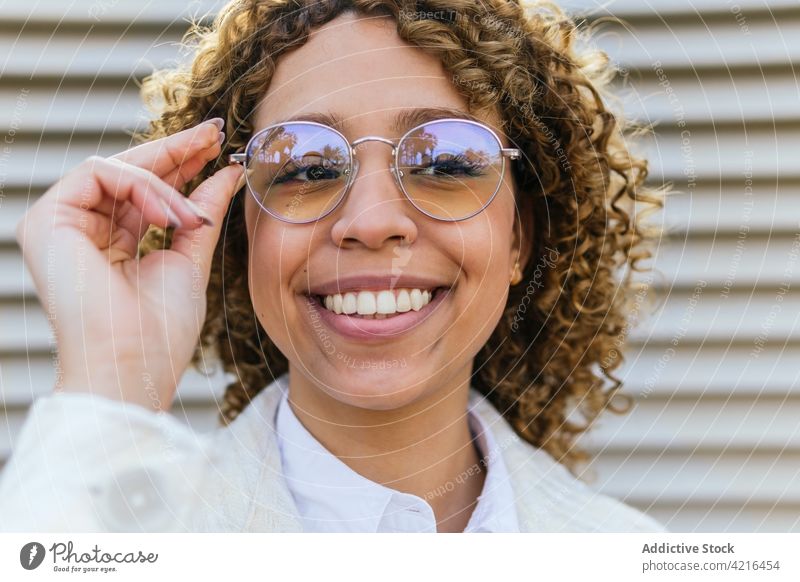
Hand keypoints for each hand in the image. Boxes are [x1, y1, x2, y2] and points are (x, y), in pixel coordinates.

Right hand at [15, 119, 244, 411]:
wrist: (134, 364)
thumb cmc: (160, 329)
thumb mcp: (190, 258)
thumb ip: (202, 212)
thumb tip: (227, 172)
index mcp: (112, 244)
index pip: (146, 191)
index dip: (181, 164)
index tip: (218, 147)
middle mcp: (82, 230)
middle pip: (130, 172)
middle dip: (176, 150)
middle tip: (215, 134)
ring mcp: (60, 224)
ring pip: (118, 169)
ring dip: (165, 184)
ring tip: (189, 218)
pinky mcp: (46, 219)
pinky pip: (100, 174)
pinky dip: (141, 188)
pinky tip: (166, 215)